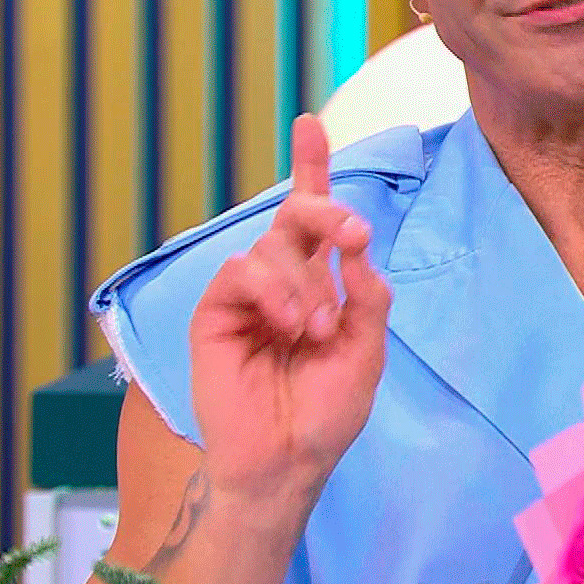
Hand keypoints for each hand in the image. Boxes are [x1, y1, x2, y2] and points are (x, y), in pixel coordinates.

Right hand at [189, 114, 392, 506]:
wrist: (287, 461)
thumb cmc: (326, 412)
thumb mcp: (367, 351)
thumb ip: (367, 298)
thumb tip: (358, 248)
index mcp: (318, 284)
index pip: (314, 219)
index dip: (311, 168)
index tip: (312, 123)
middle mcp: (281, 281)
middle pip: (295, 217)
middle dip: (325, 212)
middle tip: (353, 235)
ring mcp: (246, 297)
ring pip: (272, 246)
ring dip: (303, 284)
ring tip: (314, 332)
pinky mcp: (215, 314)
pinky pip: (240, 271)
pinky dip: (271, 290)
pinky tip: (287, 324)